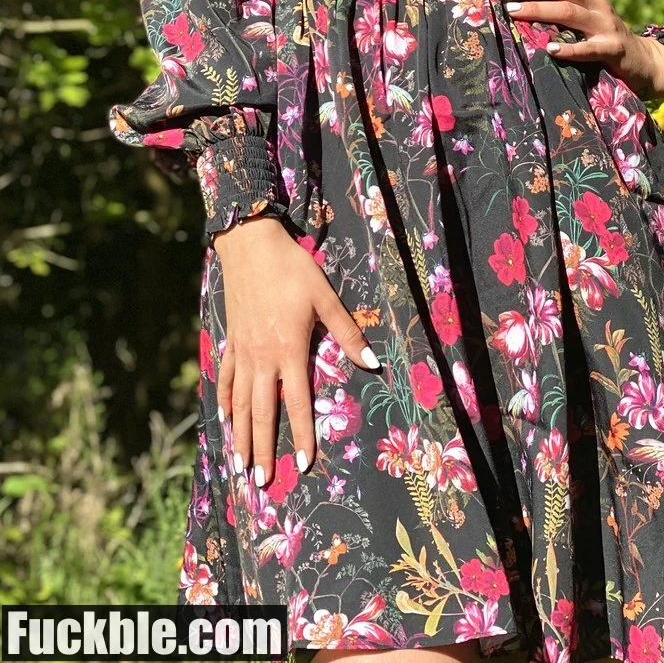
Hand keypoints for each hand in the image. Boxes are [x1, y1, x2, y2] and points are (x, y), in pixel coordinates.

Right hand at [211, 215, 378, 487]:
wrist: (250, 247)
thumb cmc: (293, 270)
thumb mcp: (326, 298)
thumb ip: (348, 333)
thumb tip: (373, 363)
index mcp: (289, 351)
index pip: (296, 404)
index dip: (301, 436)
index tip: (302, 466)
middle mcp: (262, 359)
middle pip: (262, 413)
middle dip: (262, 450)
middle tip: (260, 483)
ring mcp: (242, 352)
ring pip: (239, 403)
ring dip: (240, 435)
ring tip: (240, 465)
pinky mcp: (230, 341)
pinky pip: (225, 379)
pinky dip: (224, 401)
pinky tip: (224, 418)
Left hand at [502, 0, 663, 99]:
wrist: (643, 61)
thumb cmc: (604, 36)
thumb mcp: (588, 14)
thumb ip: (565, 3)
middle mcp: (598, 4)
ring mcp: (605, 26)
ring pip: (570, 12)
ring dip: (540, 10)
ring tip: (513, 12)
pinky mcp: (611, 50)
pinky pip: (588, 49)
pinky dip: (569, 49)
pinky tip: (550, 48)